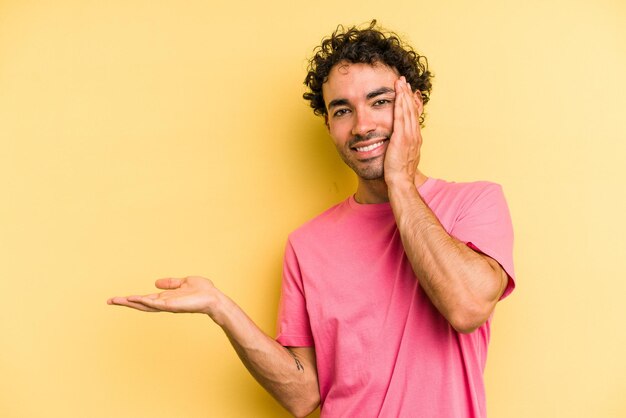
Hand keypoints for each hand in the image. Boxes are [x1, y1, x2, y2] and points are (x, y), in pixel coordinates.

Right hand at [107, 276, 221, 315]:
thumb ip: (170, 283)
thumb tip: (156, 282)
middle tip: (109, 301)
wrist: (214, 298)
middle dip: (125, 303)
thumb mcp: (184, 282)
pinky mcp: (172, 305)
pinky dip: (143, 301)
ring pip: (144, 304)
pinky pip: (155, 303)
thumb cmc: (203, 291)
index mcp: (166, 298)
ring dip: (130, 302)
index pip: (146, 299)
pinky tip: (133, 299)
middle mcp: (164, 303)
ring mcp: (167, 305)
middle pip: (140, 304)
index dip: (133, 299)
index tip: (120, 298)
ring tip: (115, 300)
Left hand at [384, 76, 422, 185]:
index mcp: (415, 139)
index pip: (413, 117)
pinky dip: (400, 104)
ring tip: (401, 83)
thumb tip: (395, 144)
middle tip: (404, 82)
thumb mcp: (402, 157)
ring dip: (404, 95)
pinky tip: (398, 94)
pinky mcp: (402, 137)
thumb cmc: (399, 173)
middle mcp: (415, 135)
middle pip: (411, 110)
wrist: (401, 181)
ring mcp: (409, 135)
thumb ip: (400, 147)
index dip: (410, 104)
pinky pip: (401, 116)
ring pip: (407, 110)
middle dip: (407, 95)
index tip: (407, 93)